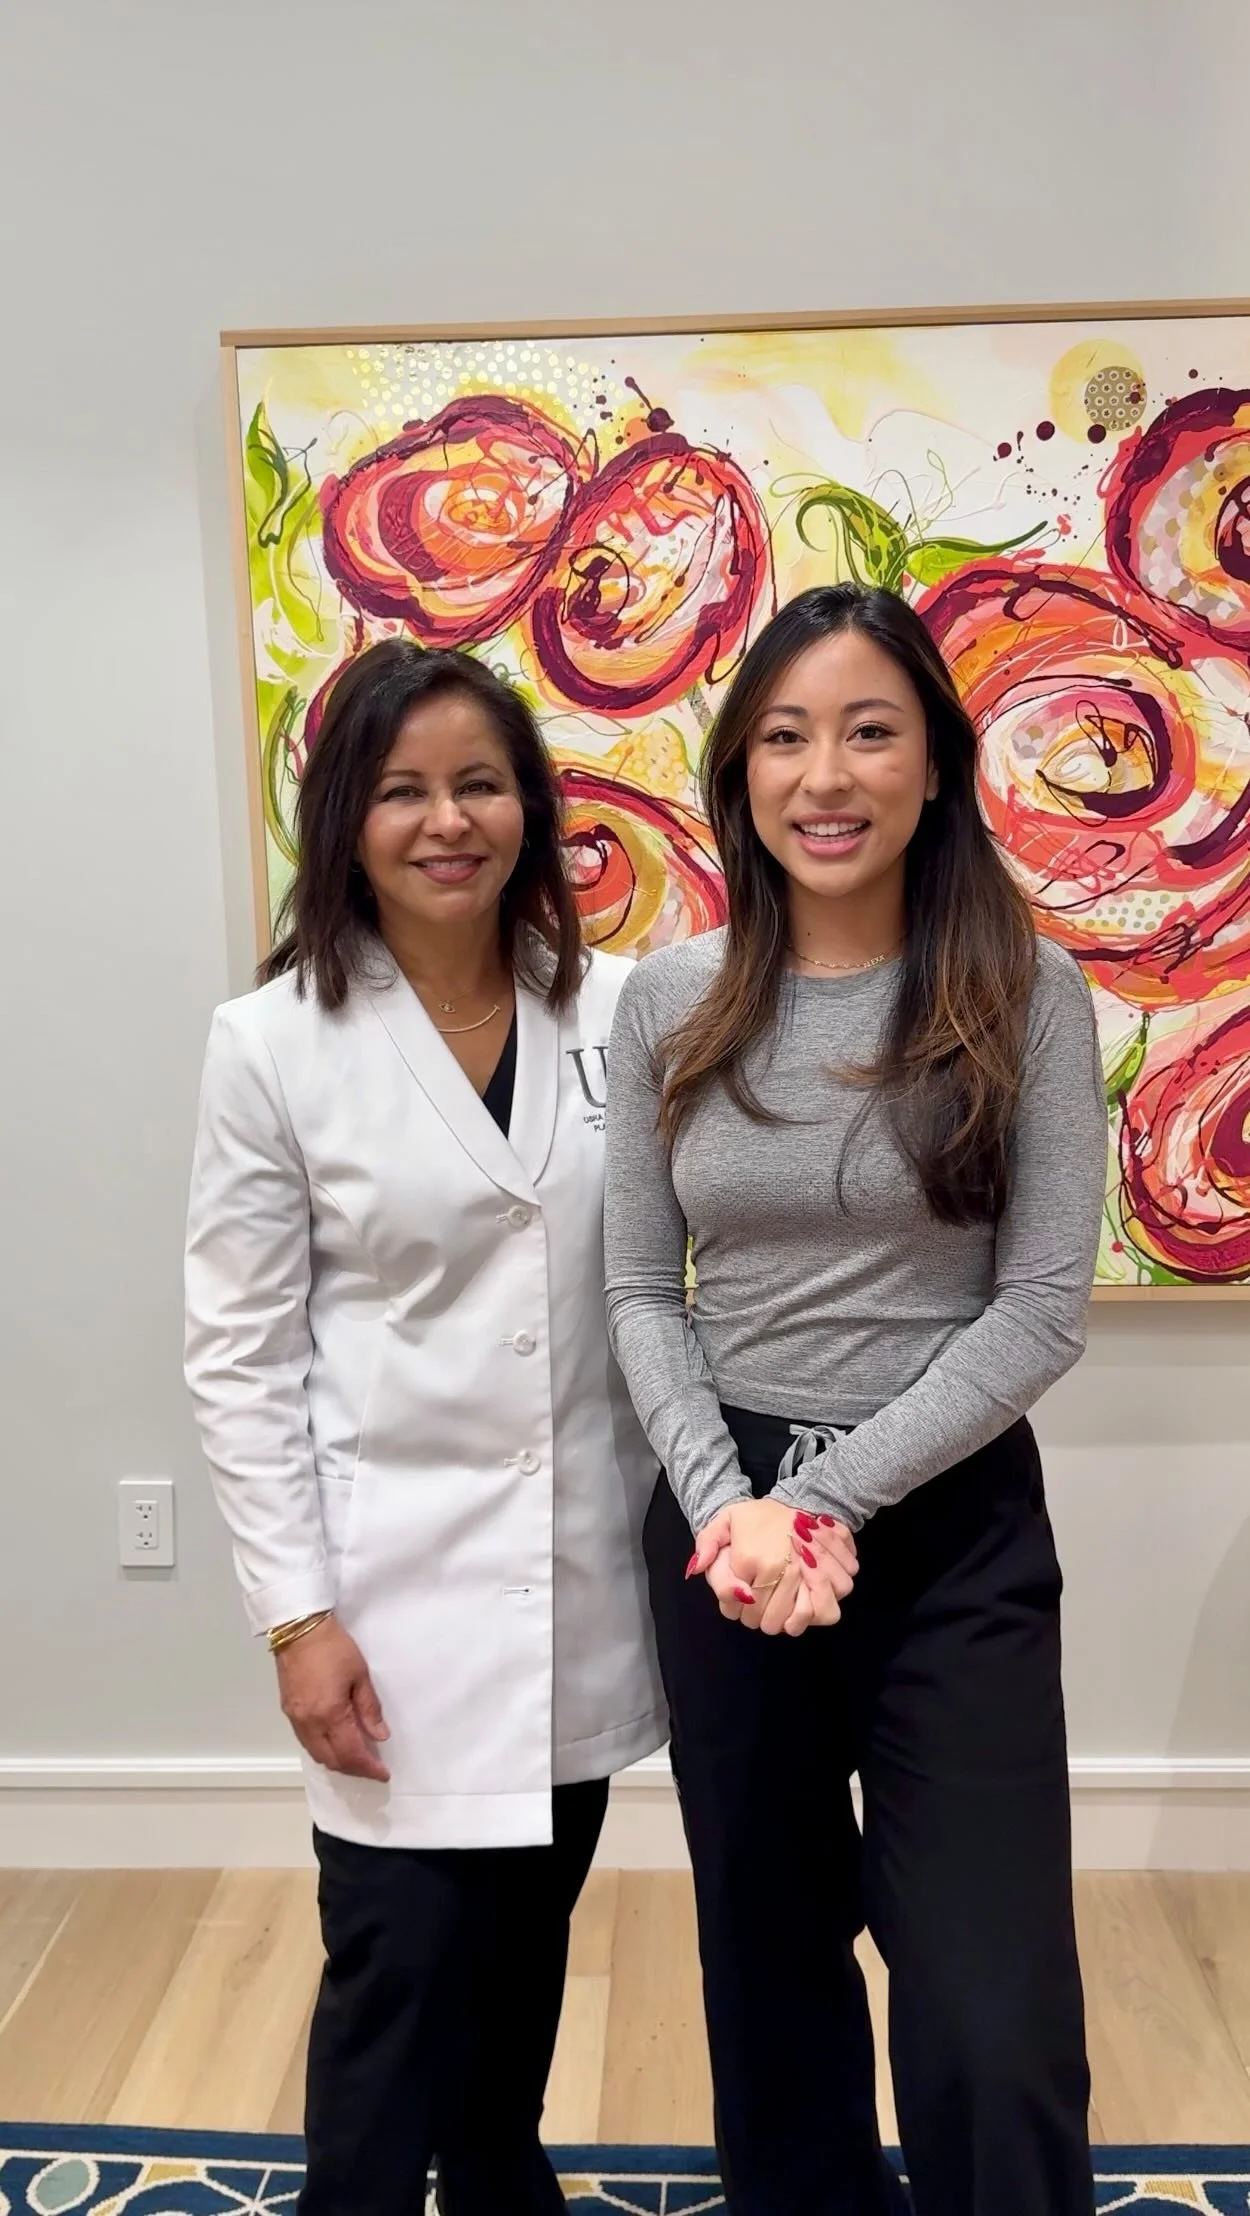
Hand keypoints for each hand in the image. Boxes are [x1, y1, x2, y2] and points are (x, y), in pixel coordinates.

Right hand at [275, 1616, 390, 1781]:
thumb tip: (380, 1735)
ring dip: (337, 1761)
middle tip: (372, 1767)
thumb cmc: (333, 1648)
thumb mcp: (360, 1675)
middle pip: (331, 1760)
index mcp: (329, 1714)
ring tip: (356, 1758)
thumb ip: (370, 1708)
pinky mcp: (288, 1711)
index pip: (351, 1754)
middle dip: (354, 1769)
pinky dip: (323, 1749)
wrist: (299, 1629)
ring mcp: (295, 1719)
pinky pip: (306, 1742)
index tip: (383, 1773)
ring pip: (316, 1754)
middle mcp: (309, 1723)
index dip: (368, 1768)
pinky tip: (335, 1742)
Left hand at [690, 1499, 857, 1636]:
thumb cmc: (759, 1517)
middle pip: (759, 1619)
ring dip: (778, 1623)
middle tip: (755, 1604)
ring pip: (786, 1623)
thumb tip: (697, 1569)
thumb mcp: (725, 1521)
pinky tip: (798, 1613)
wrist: (799, 1501)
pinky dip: (808, 1619)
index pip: (734, 1607)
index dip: (733, 1608)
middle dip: (754, 1618)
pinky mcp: (825, 1578)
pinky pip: (821, 1613)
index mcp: (748, 1558)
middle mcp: (776, 1568)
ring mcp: (803, 1575)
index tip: (737, 1599)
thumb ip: (707, 1544)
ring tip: (775, 1609)